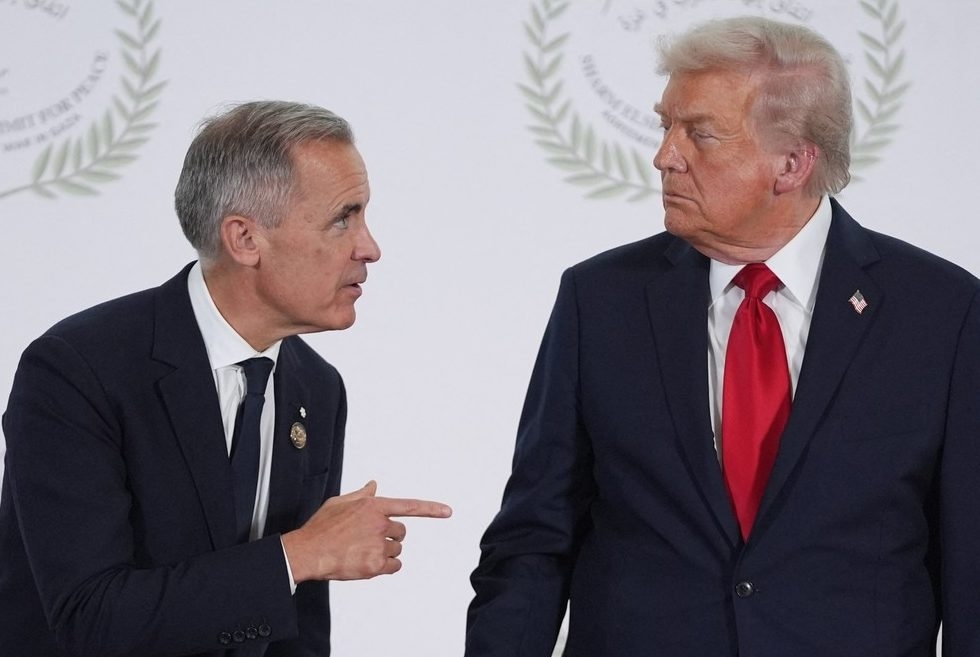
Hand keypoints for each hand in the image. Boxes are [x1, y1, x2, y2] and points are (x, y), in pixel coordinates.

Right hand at [281, 480, 451, 582]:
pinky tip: (367, 562)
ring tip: (362, 551)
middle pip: (401, 532)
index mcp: (373, 506)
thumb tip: (374, 485)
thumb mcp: (340, 503)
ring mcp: (378, 544)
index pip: (409, 506)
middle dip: (390, 536)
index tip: (448, 511)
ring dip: (386, 552)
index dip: (431, 509)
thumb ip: (361, 495)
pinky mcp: (375, 565)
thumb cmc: (321, 527)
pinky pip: (394, 565)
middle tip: (369, 540)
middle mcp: (379, 523)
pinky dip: (386, 566)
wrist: (307, 552)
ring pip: (397, 549)